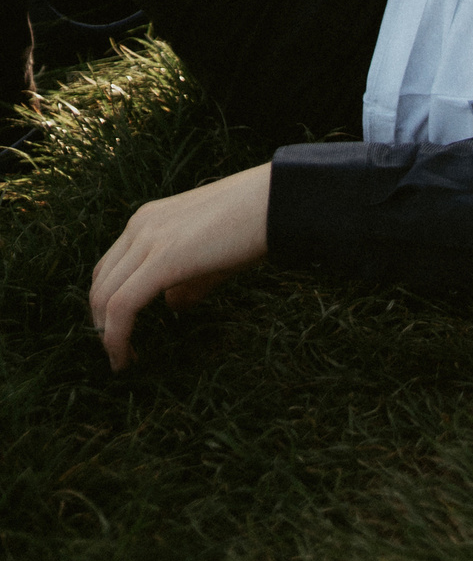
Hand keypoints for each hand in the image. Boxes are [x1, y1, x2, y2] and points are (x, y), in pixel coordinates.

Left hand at [89, 161, 270, 370]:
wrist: (282, 201)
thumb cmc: (259, 223)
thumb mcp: (214, 254)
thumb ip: (189, 280)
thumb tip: (171, 306)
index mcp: (150, 219)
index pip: (111, 267)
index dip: (108, 304)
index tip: (122, 331)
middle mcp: (141, 225)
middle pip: (101, 283)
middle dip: (102, 323)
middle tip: (119, 351)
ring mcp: (149, 239)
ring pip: (104, 297)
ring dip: (107, 334)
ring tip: (123, 359)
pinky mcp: (163, 259)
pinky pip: (123, 305)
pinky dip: (116, 336)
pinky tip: (126, 357)